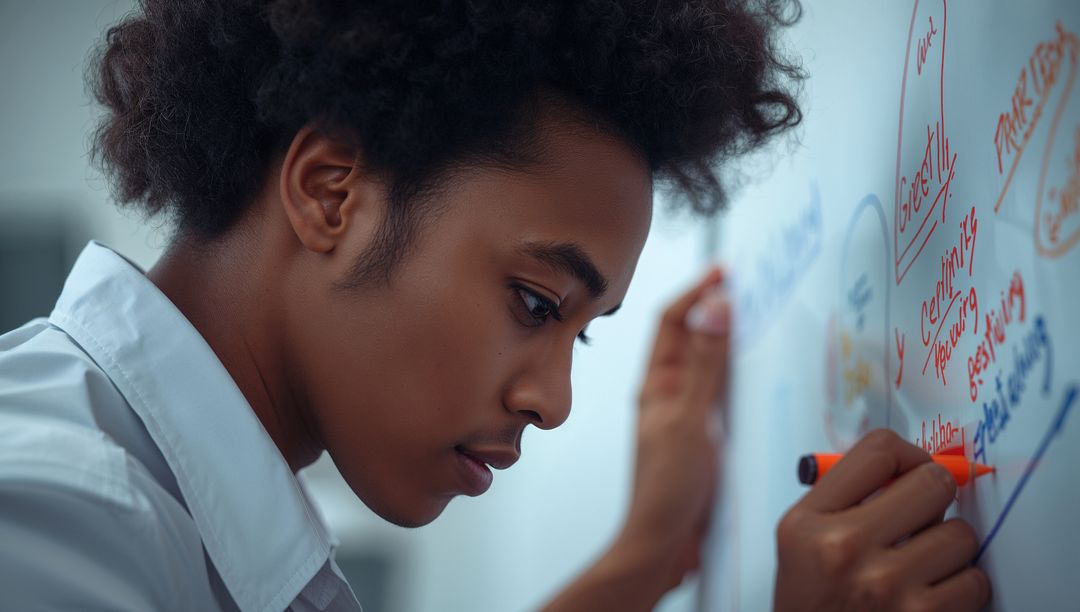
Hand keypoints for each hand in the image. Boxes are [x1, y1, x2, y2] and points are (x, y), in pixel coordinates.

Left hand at [542, 268, 729, 611]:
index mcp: (655, 383)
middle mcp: (670, 392)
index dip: (695, 289)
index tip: (725, 268)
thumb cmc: (665, 488)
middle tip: (753, 285)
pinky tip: (762, 372)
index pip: (671, 320)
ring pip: (712, 364)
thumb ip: (706, 365)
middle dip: (718, 307)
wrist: (663, 544)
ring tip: (762, 317)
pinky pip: (725, 393)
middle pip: (694, 337)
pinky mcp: (707, 435)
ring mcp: (688, 413)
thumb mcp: (690, 419)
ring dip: (732, 339)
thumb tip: (716, 306)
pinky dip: (742, 375)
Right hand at [774, 429, 990, 610]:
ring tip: (923, 564)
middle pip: (932, 482)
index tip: (912, 470)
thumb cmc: (812, 604)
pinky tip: (932, 594)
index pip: (878, 451)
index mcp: (808, 522)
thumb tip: (910, 466)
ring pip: (961, 534)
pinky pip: (974, 580)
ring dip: (950, 548)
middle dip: (936, 497)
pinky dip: (962, 587)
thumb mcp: (800, 543)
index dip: (908, 455)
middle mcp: (844, 548)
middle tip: (924, 514)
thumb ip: (843, 500)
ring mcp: (886, 585)